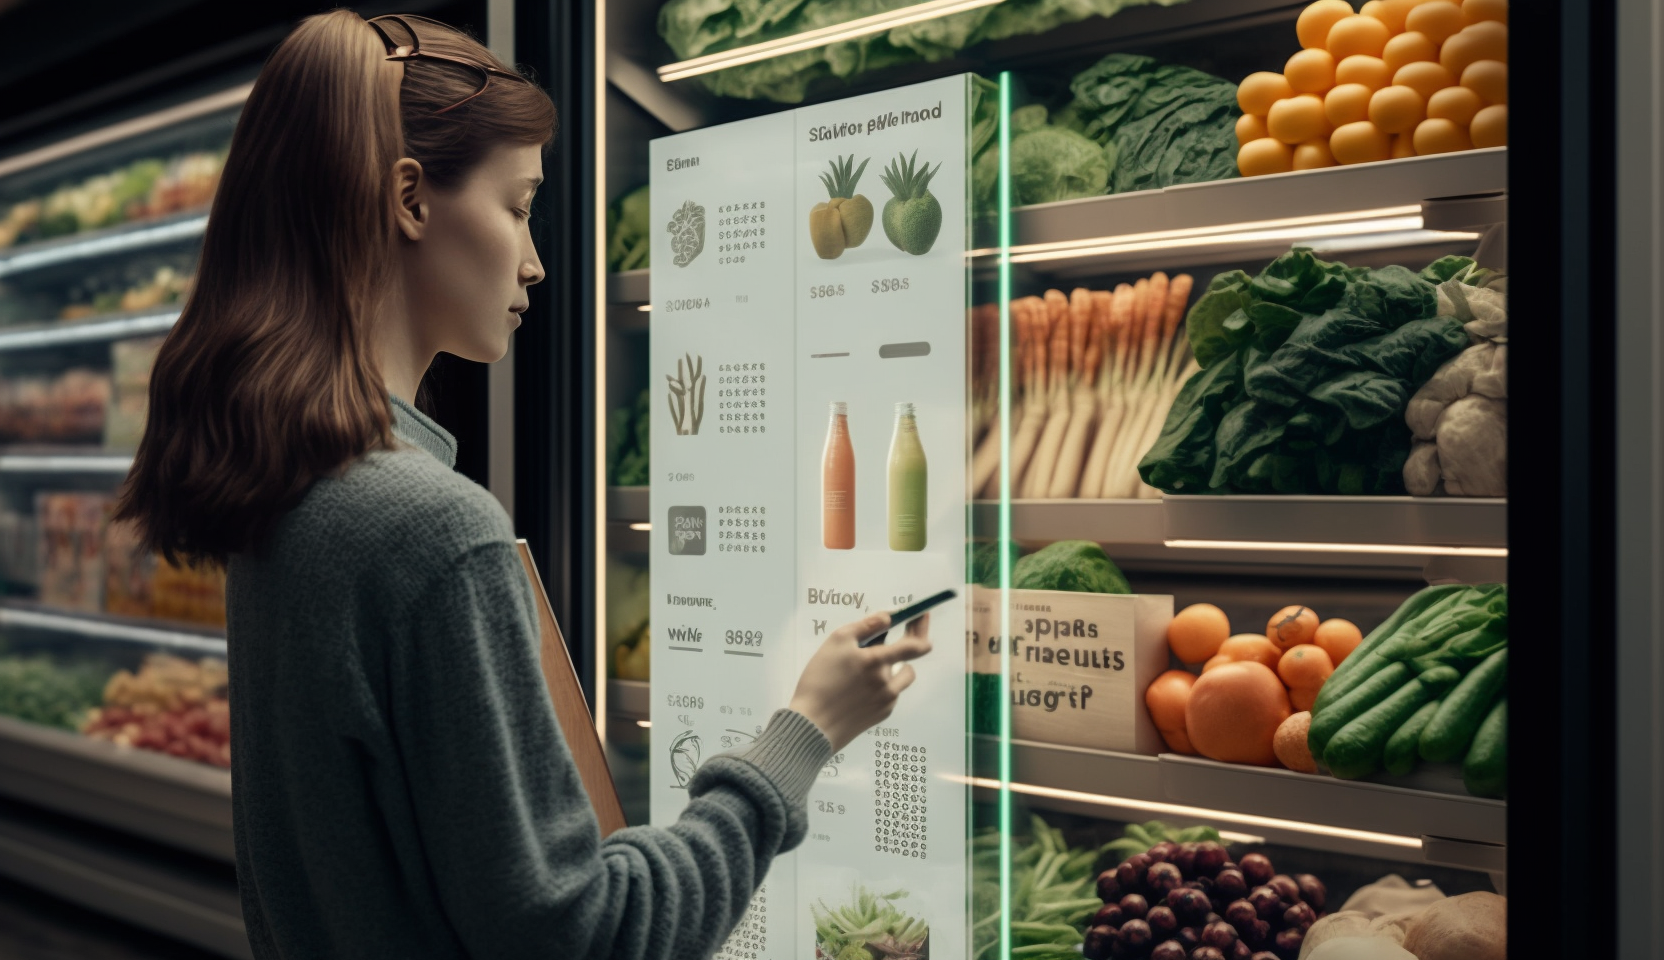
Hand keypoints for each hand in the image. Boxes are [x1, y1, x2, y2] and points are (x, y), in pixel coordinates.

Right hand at [788, 612, 932, 753]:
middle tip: (901, 634)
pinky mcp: (882, 714)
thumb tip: (889, 617)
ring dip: (893, 667)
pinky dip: (882, 685)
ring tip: (870, 667)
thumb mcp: (836, 642)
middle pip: (908, 659)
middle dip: (909, 643)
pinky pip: (891, 693)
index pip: (915, 645)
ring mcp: (887, 700)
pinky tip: (861, 687)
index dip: (922, 629)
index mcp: (877, 661)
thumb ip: (866, 626)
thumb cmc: (820, 680)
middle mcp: (888, 681)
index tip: (922, 617)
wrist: (813, 724)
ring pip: (899, 677)